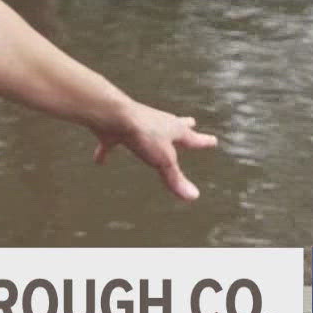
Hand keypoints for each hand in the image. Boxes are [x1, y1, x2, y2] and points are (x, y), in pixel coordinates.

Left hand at [89, 101, 218, 200]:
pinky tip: (99, 161)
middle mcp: (157, 124)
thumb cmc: (143, 134)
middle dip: (184, 126)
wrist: (114, 115)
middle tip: (191, 122)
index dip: (204, 142)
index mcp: (173, 130)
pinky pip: (111, 143)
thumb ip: (175, 179)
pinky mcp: (115, 129)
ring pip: (146, 130)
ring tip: (147, 142)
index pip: (193, 139)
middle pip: (174, 124)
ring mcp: (136, 124)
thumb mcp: (163, 161)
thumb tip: (193, 197)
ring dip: (149, 135)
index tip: (213, 141)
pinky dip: (106, 152)